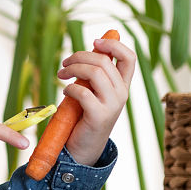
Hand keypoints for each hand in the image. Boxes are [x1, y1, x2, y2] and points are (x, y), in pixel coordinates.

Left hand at [58, 36, 136, 165]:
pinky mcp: (99, 116)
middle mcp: (122, 93)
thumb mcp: (94, 91)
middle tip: (65, 63)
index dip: (114, 45)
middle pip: (104, 61)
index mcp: (122, 85)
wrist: (83, 148)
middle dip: (80, 56)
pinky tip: (65, 92)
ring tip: (61, 74)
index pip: (129, 57)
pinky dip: (70, 89)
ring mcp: (112, 105)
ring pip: (95, 73)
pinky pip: (83, 93)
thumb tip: (94, 46)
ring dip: (73, 69)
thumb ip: (96, 73)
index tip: (94, 41)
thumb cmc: (84, 116)